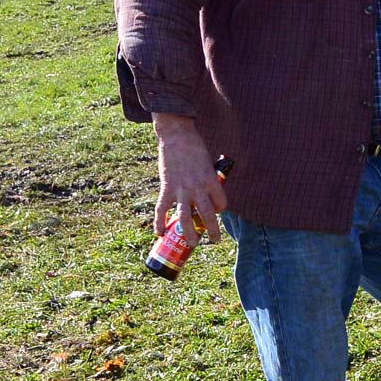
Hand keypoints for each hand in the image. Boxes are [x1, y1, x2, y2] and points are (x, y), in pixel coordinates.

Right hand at [151, 113, 226, 243]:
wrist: (176, 136)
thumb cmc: (194, 147)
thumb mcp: (208, 163)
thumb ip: (207, 178)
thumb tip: (206, 190)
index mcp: (212, 181)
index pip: (221, 203)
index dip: (219, 208)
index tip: (216, 210)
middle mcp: (198, 188)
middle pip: (207, 215)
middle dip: (212, 230)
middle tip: (215, 240)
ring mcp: (181, 190)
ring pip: (186, 218)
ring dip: (189, 233)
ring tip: (193, 244)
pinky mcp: (166, 188)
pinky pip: (162, 209)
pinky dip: (159, 222)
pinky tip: (159, 233)